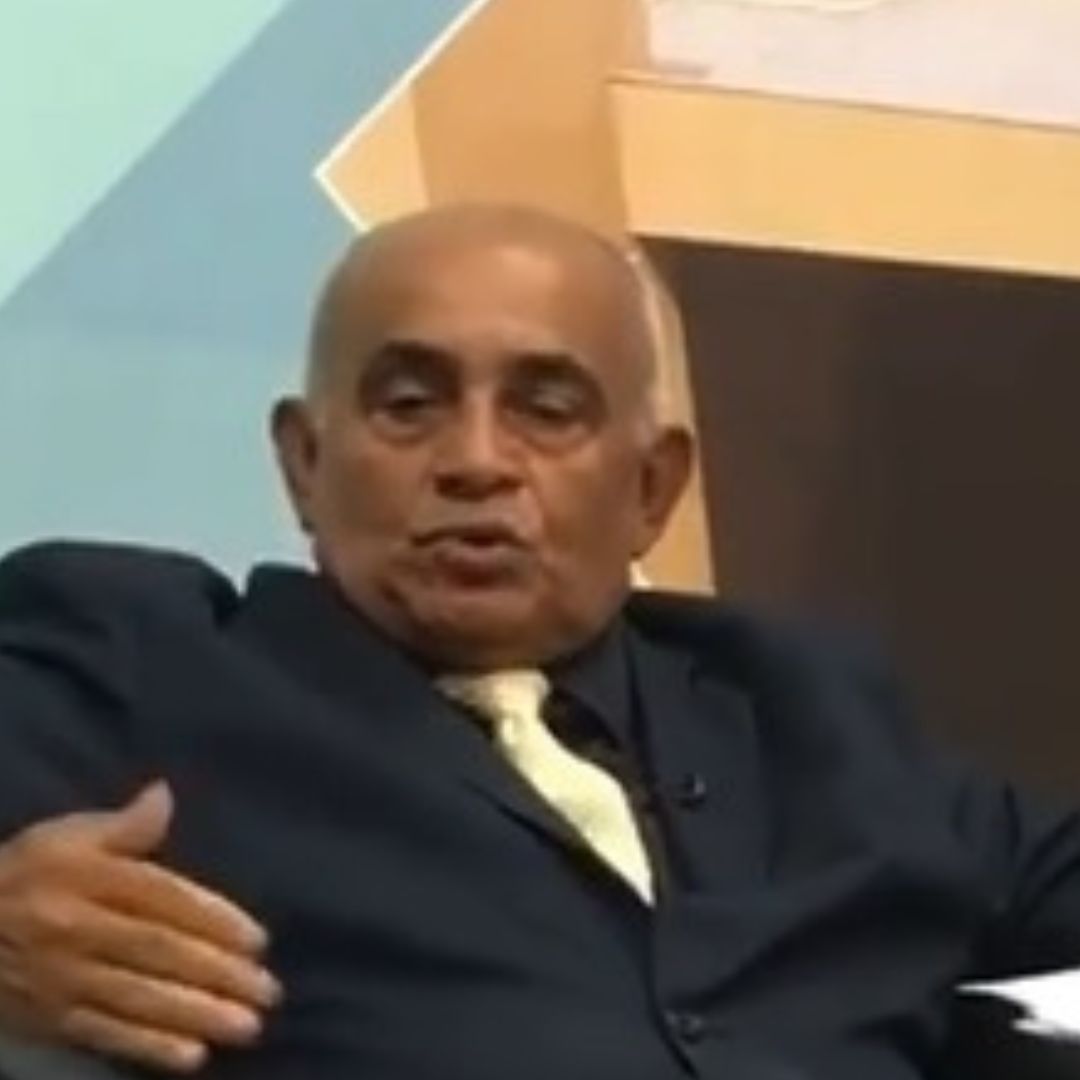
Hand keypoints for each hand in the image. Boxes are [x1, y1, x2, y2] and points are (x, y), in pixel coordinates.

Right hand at [0, 783, 280, 1071]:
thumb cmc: (28, 872)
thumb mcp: (67, 835)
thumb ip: (124, 824)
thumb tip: (165, 794)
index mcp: (88, 877)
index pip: (162, 899)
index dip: (212, 920)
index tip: (258, 941)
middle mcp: (77, 928)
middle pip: (158, 952)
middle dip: (217, 974)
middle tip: (268, 991)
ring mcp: (63, 978)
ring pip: (138, 998)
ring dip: (196, 1015)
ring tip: (246, 1026)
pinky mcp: (51, 1018)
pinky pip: (104, 1035)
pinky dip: (148, 1048)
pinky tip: (191, 1058)